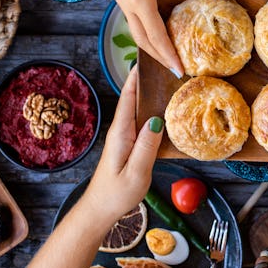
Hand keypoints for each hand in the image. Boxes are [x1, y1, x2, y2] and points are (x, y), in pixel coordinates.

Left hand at [81, 67, 162, 227]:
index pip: (128, 97)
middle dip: (146, 78)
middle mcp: (121, 131)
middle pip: (133, 98)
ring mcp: (125, 137)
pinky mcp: (129, 145)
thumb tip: (157, 120)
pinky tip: (165, 108)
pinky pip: (142, 120)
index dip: (136, 76)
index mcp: (121, 133)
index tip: (147, 56)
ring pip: (138, 108)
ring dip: (151, 92)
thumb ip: (146, 147)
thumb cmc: (116, 195)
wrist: (99, 211)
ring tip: (168, 79)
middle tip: (165, 62)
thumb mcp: (136, 172)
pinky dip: (152, 109)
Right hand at [107, 0, 234, 76]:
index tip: (180, 71)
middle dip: (158, 56)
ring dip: (151, 45)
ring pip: (135, 30)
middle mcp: (124, 1)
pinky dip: (146, 31)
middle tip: (176, 71)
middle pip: (141, 39)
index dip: (168, 54)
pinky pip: (132, 19)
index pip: (155, 35)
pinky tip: (159, 35)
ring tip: (169, 58)